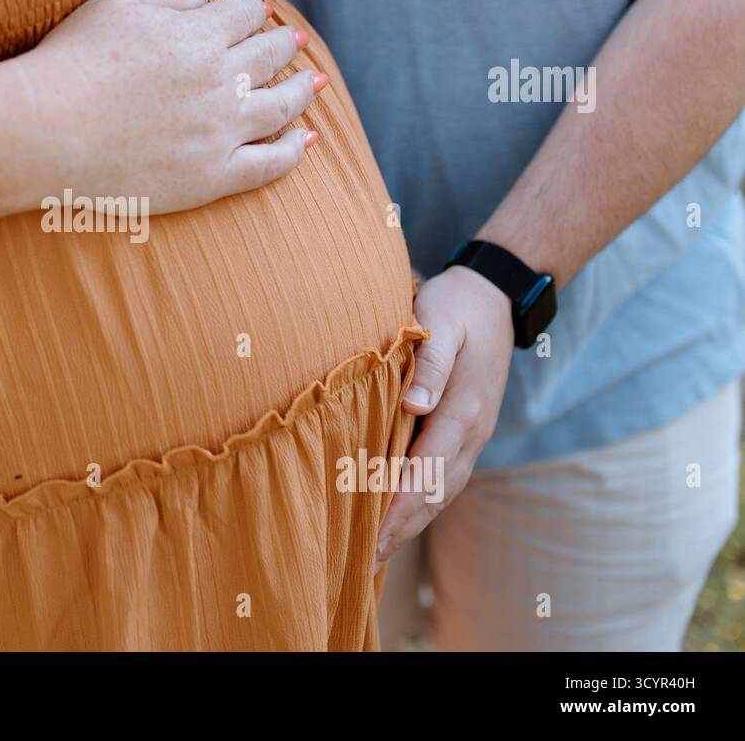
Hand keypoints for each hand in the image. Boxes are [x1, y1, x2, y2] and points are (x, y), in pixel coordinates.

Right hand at [16, 0, 326, 213]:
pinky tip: (306, 140)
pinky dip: (294, 150)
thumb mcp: (113, 7)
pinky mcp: (213, 176)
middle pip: (270, 54)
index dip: (252, 13)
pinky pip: (271, 164)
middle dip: (284, 44)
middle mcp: (220, 79)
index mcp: (199, 34)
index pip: (245, 15)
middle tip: (294, 42)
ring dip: (303, 90)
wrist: (45, 131)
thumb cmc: (69, 63)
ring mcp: (221, 130)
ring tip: (315, 82)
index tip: (255, 16)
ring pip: (282, 105)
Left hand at [375, 265, 513, 571]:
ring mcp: (473, 435)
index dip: (397, 507)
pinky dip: (422, 503)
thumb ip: (431, 366)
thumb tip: (414, 406)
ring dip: (410, 522)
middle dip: (400, 528)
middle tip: (363, 560)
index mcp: (462, 411)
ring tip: (375, 550)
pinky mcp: (467, 432)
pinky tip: (398, 517)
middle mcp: (471, 432)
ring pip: (442, 491)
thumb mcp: (441, 324)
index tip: (370, 535)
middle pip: (434, 493)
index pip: (426, 472)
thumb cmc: (456, 306)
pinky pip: (444, 477)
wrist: (494, 296)